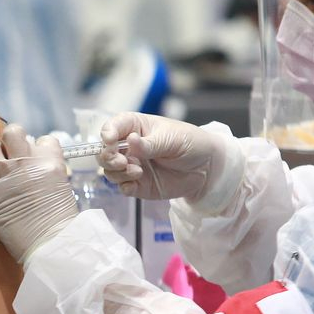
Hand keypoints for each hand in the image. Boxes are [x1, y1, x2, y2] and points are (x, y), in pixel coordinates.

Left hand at [0, 124, 78, 262]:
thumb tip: (38, 170)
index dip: (39, 148)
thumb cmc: (64, 223)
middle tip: (12, 155)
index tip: (37, 159)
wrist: (54, 246)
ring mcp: (4, 179)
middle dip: (10, 141)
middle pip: (12, 132)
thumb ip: (50, 173)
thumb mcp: (63, 188)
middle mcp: (26, 164)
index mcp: (49, 161)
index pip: (43, 139)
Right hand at [98, 112, 237, 202]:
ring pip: (110, 170)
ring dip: (117, 172)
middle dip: (108, 157)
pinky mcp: (138, 184)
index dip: (107, 133)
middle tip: (122, 161)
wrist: (208, 168)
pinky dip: (124, 185)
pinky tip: (136, 182)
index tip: (110, 140)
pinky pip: (122, 187)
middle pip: (105, 151)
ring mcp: (132, 166)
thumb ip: (150, 143)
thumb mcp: (172, 139)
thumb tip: (130, 141)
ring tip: (137, 172)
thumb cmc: (191, 143)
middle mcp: (129, 147)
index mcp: (135, 127)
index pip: (112, 127)